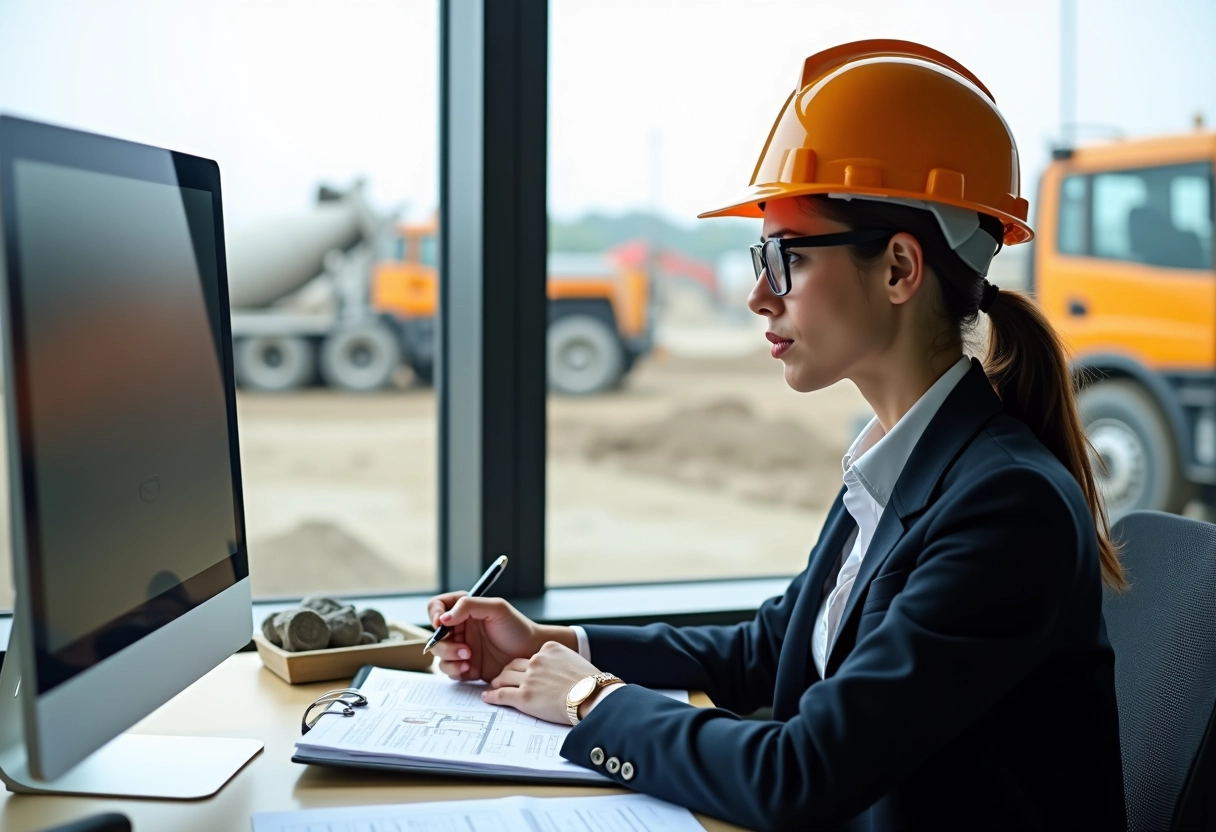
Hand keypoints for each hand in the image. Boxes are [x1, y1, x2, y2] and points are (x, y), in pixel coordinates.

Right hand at [425, 592, 576, 682]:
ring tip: (469, 661)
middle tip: (466, 650)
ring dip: (450, 659)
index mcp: (464, 610)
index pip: (437, 607)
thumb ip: (469, 606)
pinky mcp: (466, 666)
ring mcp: (461, 648)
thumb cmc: (518, 628)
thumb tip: (443, 618)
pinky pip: (450, 670)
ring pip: (440, 655)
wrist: (531, 653)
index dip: (434, 614)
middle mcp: (460, 629)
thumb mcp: (497, 609)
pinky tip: (470, 670)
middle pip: (435, 635)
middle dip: (445, 645)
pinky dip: (456, 671)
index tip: (441, 624)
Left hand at [482, 640, 615, 724]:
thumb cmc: (591, 684)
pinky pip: (502, 694)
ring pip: (504, 677)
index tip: (522, 669)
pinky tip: (488, 697)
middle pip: (514, 664)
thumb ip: (561, 662)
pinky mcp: (524, 697)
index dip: (524, 664)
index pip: (530, 655)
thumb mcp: (576, 662)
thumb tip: (558, 672)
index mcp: (550, 649)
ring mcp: (529, 678)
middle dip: (507, 671)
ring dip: (498, 682)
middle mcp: (537, 660)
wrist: (593, 696)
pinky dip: (492, 695)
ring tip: (494, 686)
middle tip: (502, 677)